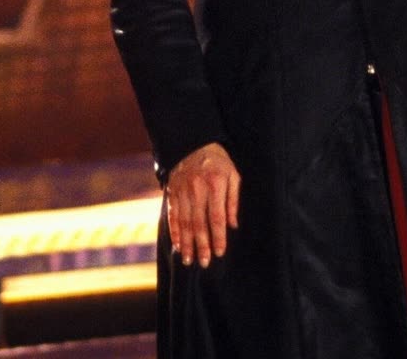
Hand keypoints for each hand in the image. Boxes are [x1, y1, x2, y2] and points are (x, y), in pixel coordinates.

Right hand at [165, 141, 238, 267]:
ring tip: (188, 260)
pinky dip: (174, 231)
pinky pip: (172, 215)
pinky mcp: (172, 192)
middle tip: (204, 263)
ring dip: (186, 242)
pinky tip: (176, 244)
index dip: (218, 237)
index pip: (217, 217)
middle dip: (201, 245)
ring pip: (184, 222)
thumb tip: (233, 225)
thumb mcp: (233, 175)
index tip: (220, 252)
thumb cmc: (218, 161)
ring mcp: (182, 191)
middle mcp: (196, 190)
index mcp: (215, 185)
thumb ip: (234, 200)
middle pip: (199, 223)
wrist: (191, 142)